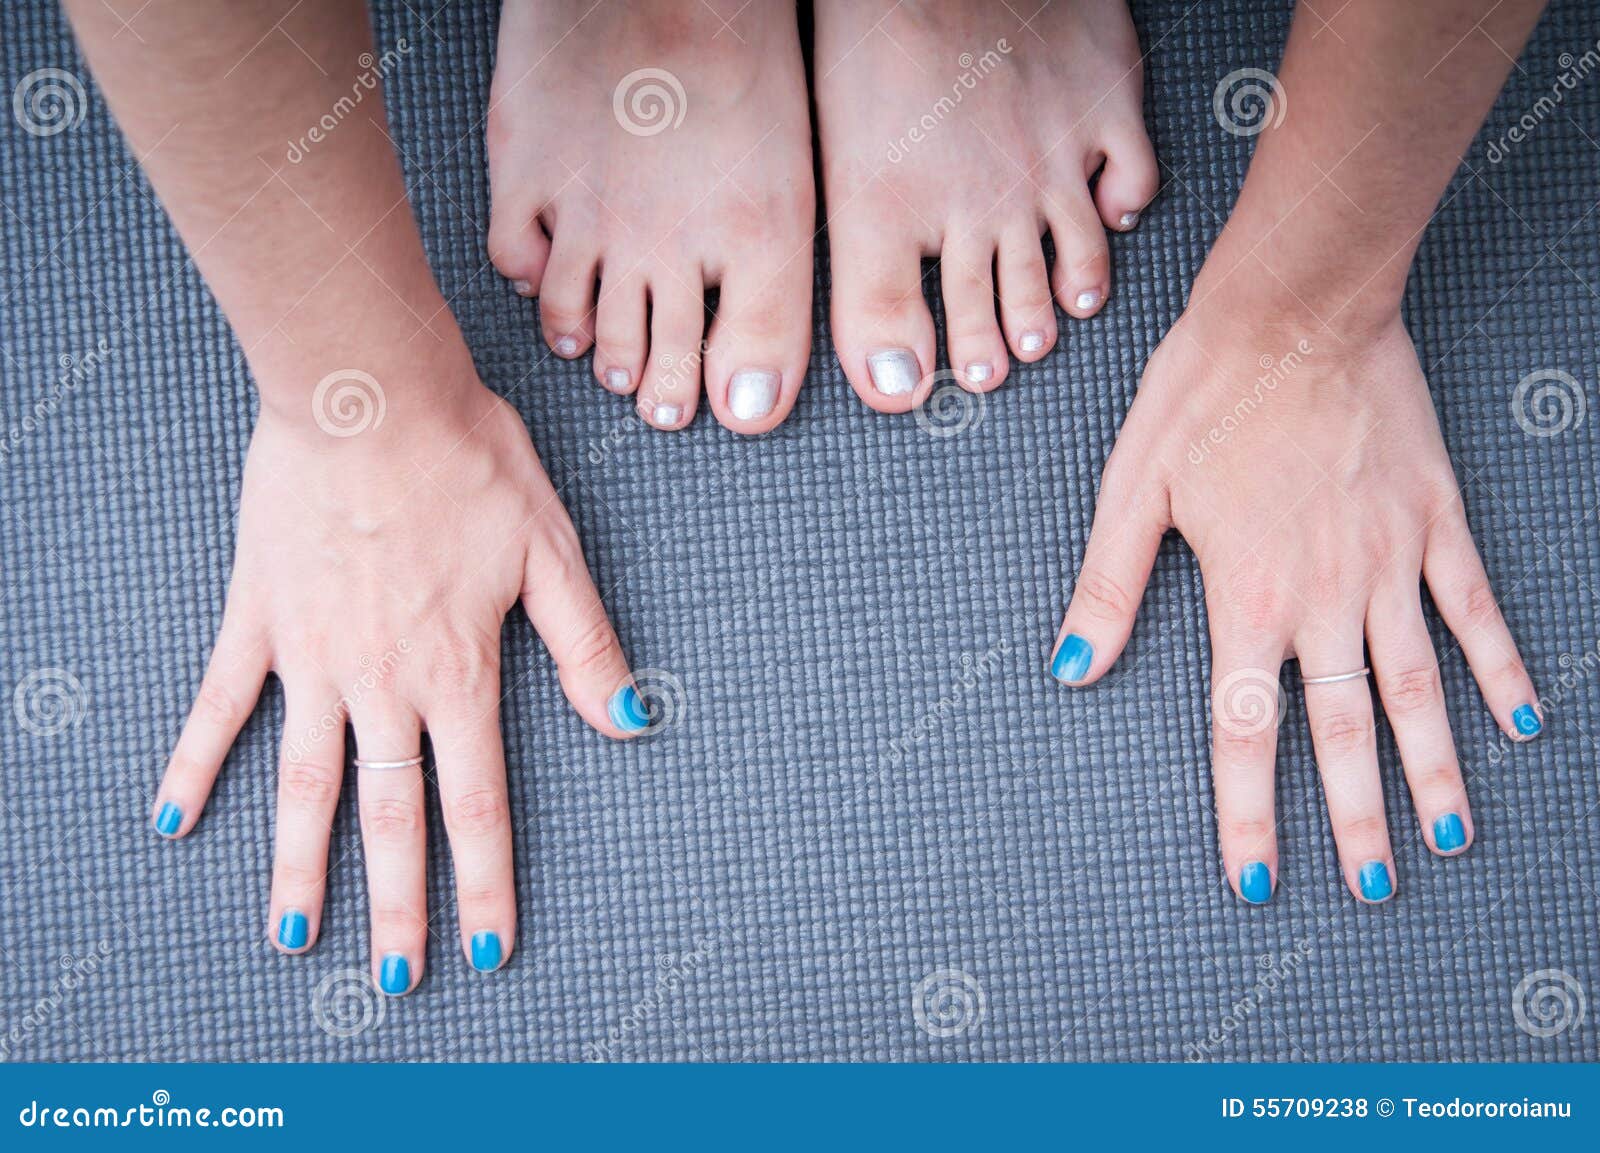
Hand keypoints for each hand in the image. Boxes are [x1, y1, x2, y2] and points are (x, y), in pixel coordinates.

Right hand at [149, 362, 646, 989]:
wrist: (370, 391)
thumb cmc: (468, 461)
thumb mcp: (550, 552)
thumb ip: (584, 647)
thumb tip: (631, 722)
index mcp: (460, 672)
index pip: (478, 803)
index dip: (485, 881)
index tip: (485, 946)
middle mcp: (383, 683)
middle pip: (391, 816)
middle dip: (397, 904)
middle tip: (395, 978)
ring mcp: (312, 658)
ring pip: (307, 784)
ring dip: (301, 866)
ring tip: (296, 939)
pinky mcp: (260, 621)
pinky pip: (222, 706)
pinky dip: (199, 764)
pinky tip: (177, 820)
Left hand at [1049, 288, 1541, 904]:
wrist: (1294, 310)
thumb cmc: (1202, 393)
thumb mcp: (1131, 490)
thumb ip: (1108, 589)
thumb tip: (1071, 671)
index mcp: (1246, 597)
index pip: (1245, 731)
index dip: (1248, 814)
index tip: (1257, 882)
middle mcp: (1324, 597)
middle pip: (1342, 731)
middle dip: (1354, 819)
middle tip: (1373, 891)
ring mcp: (1389, 563)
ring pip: (1418, 688)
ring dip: (1434, 769)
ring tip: (1450, 838)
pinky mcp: (1434, 522)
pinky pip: (1474, 610)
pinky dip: (1500, 668)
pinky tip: (1523, 723)